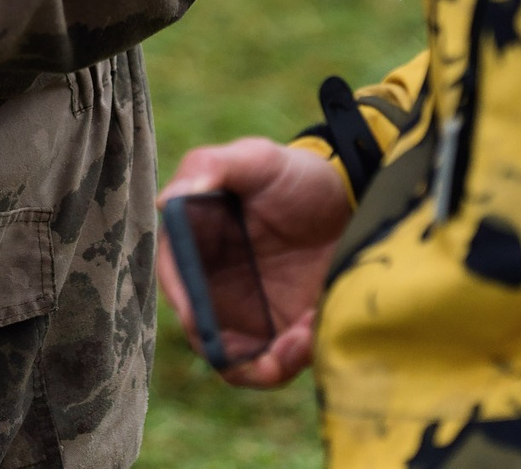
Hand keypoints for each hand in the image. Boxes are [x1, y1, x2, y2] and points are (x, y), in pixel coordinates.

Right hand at [156, 139, 349, 387]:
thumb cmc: (295, 174)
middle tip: (276, 346)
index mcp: (195, 244)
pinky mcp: (285, 331)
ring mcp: (249, 312)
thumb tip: (167, 200)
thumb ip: (211, 167)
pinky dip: (295, 357)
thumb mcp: (258, 158)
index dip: (186, 305)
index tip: (204, 321)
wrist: (353, 197)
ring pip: (240, 361)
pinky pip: (279, 361)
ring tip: (307, 335)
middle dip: (233, 352)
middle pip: (204, 335)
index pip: (176, 281)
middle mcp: (214, 284)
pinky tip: (317, 325)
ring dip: (269, 362)